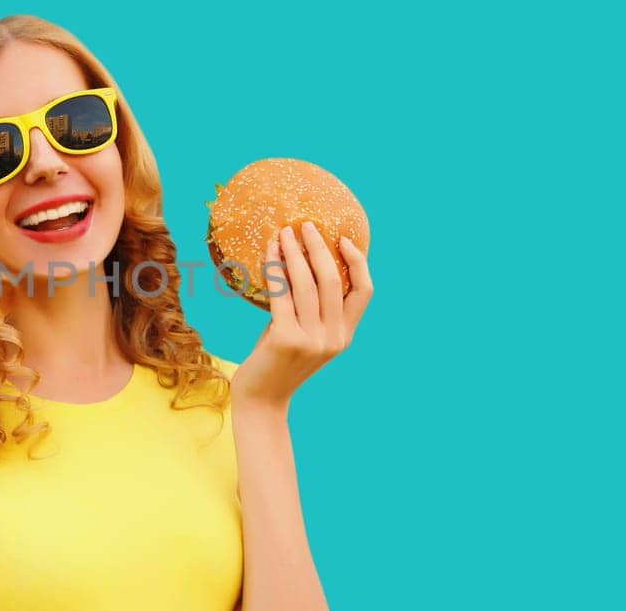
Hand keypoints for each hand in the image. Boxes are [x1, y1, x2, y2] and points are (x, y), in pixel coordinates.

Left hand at [233, 221, 373, 408]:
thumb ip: (310, 309)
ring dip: (294, 252)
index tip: (343, 239)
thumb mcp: (303, 334)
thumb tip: (300, 261)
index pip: (364, 292)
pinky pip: (281, 294)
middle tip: (305, 225)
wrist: (261, 399)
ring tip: (283, 233)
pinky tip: (267, 252)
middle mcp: (334, 337)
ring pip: (306, 284)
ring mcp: (312, 340)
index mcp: (344, 335)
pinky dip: (275, 268)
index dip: (358, 262)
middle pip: (333, 280)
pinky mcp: (287, 339)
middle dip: (319, 247)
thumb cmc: (277, 361)